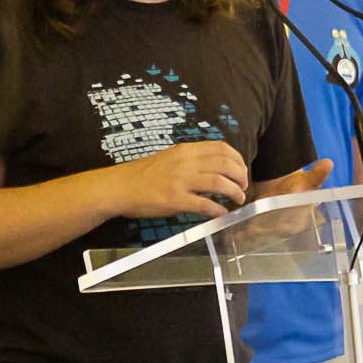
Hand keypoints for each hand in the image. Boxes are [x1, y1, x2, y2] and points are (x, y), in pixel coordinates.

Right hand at [111, 141, 249, 221]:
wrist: (119, 187)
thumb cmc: (142, 175)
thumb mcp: (169, 158)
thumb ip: (191, 161)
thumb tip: (213, 169)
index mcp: (185, 150)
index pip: (221, 148)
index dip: (238, 159)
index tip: (241, 170)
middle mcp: (185, 163)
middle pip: (226, 164)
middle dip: (241, 176)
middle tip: (243, 187)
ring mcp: (180, 181)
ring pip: (220, 183)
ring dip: (235, 192)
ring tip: (238, 200)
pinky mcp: (175, 200)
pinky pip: (205, 205)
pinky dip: (218, 210)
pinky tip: (221, 213)